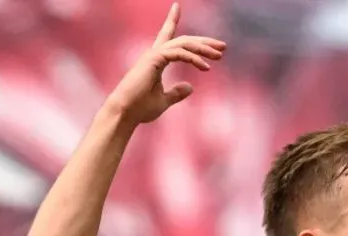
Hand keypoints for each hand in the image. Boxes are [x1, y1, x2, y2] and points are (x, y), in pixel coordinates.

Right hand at [105, 3, 225, 124]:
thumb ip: (176, 93)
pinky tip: (206, 67)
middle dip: (203, 41)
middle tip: (223, 46)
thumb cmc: (140, 109)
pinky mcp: (154, 60)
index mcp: (156, 60)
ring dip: (203, 48)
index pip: (167, 36)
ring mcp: (153, 55)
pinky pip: (178, 53)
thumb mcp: (163, 101)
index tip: (177, 6)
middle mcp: (154, 54)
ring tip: (220, 55)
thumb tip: (190, 87)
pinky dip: (193, 58)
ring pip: (183, 44)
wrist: (125, 113)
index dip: (172, 20)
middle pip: (183, 40)